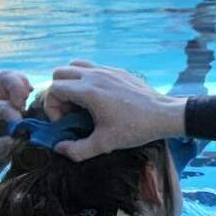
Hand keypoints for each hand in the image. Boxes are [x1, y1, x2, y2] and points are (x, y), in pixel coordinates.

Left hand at [0, 71, 32, 190]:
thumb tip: (14, 139)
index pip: (0, 107)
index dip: (12, 115)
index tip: (21, 130)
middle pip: (5, 79)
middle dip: (17, 86)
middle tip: (25, 99)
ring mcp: (3, 105)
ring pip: (15, 80)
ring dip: (26, 87)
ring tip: (32, 99)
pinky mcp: (15, 111)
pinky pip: (25, 93)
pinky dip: (33, 95)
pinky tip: (39, 104)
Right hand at [44, 61, 187, 162]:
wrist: (163, 114)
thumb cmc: (134, 129)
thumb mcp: (104, 144)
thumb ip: (77, 150)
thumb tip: (59, 148)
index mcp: (88, 91)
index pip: (54, 88)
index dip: (52, 106)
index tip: (64, 121)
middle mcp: (94, 75)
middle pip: (60, 72)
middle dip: (58, 91)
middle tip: (70, 111)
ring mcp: (107, 69)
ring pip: (76, 65)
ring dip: (71, 81)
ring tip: (81, 102)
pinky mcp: (118, 70)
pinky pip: (93, 67)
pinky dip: (87, 79)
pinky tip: (100, 98)